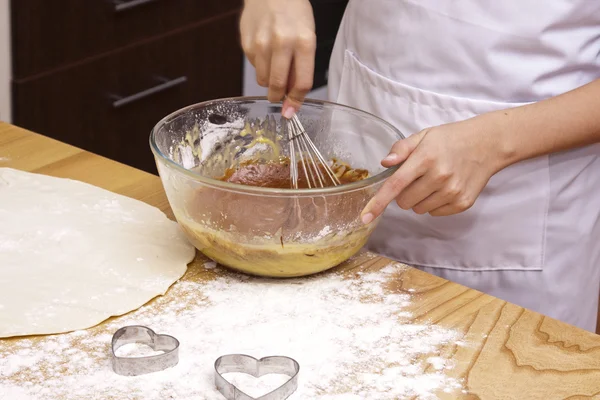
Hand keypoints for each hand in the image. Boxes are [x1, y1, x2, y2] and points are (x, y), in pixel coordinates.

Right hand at [240, 0, 315, 116]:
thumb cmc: (294, 14)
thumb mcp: (308, 38)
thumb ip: (301, 68)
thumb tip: (291, 98)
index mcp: (304, 43)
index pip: (302, 83)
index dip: (296, 101)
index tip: (291, 111)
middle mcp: (282, 43)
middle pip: (278, 85)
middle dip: (278, 96)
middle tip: (278, 96)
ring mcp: (262, 43)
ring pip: (263, 79)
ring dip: (269, 80)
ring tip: (274, 64)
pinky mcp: (247, 43)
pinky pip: (254, 67)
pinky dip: (260, 65)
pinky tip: (265, 50)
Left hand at [361, 114, 504, 223]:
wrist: (488, 144)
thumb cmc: (451, 139)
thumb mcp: (424, 136)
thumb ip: (401, 148)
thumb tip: (384, 163)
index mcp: (425, 158)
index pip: (395, 185)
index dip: (378, 203)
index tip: (365, 216)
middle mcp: (439, 177)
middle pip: (404, 202)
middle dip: (404, 194)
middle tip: (416, 178)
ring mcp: (452, 192)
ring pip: (419, 210)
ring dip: (419, 200)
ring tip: (432, 182)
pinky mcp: (462, 203)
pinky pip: (434, 213)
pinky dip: (434, 204)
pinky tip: (444, 188)